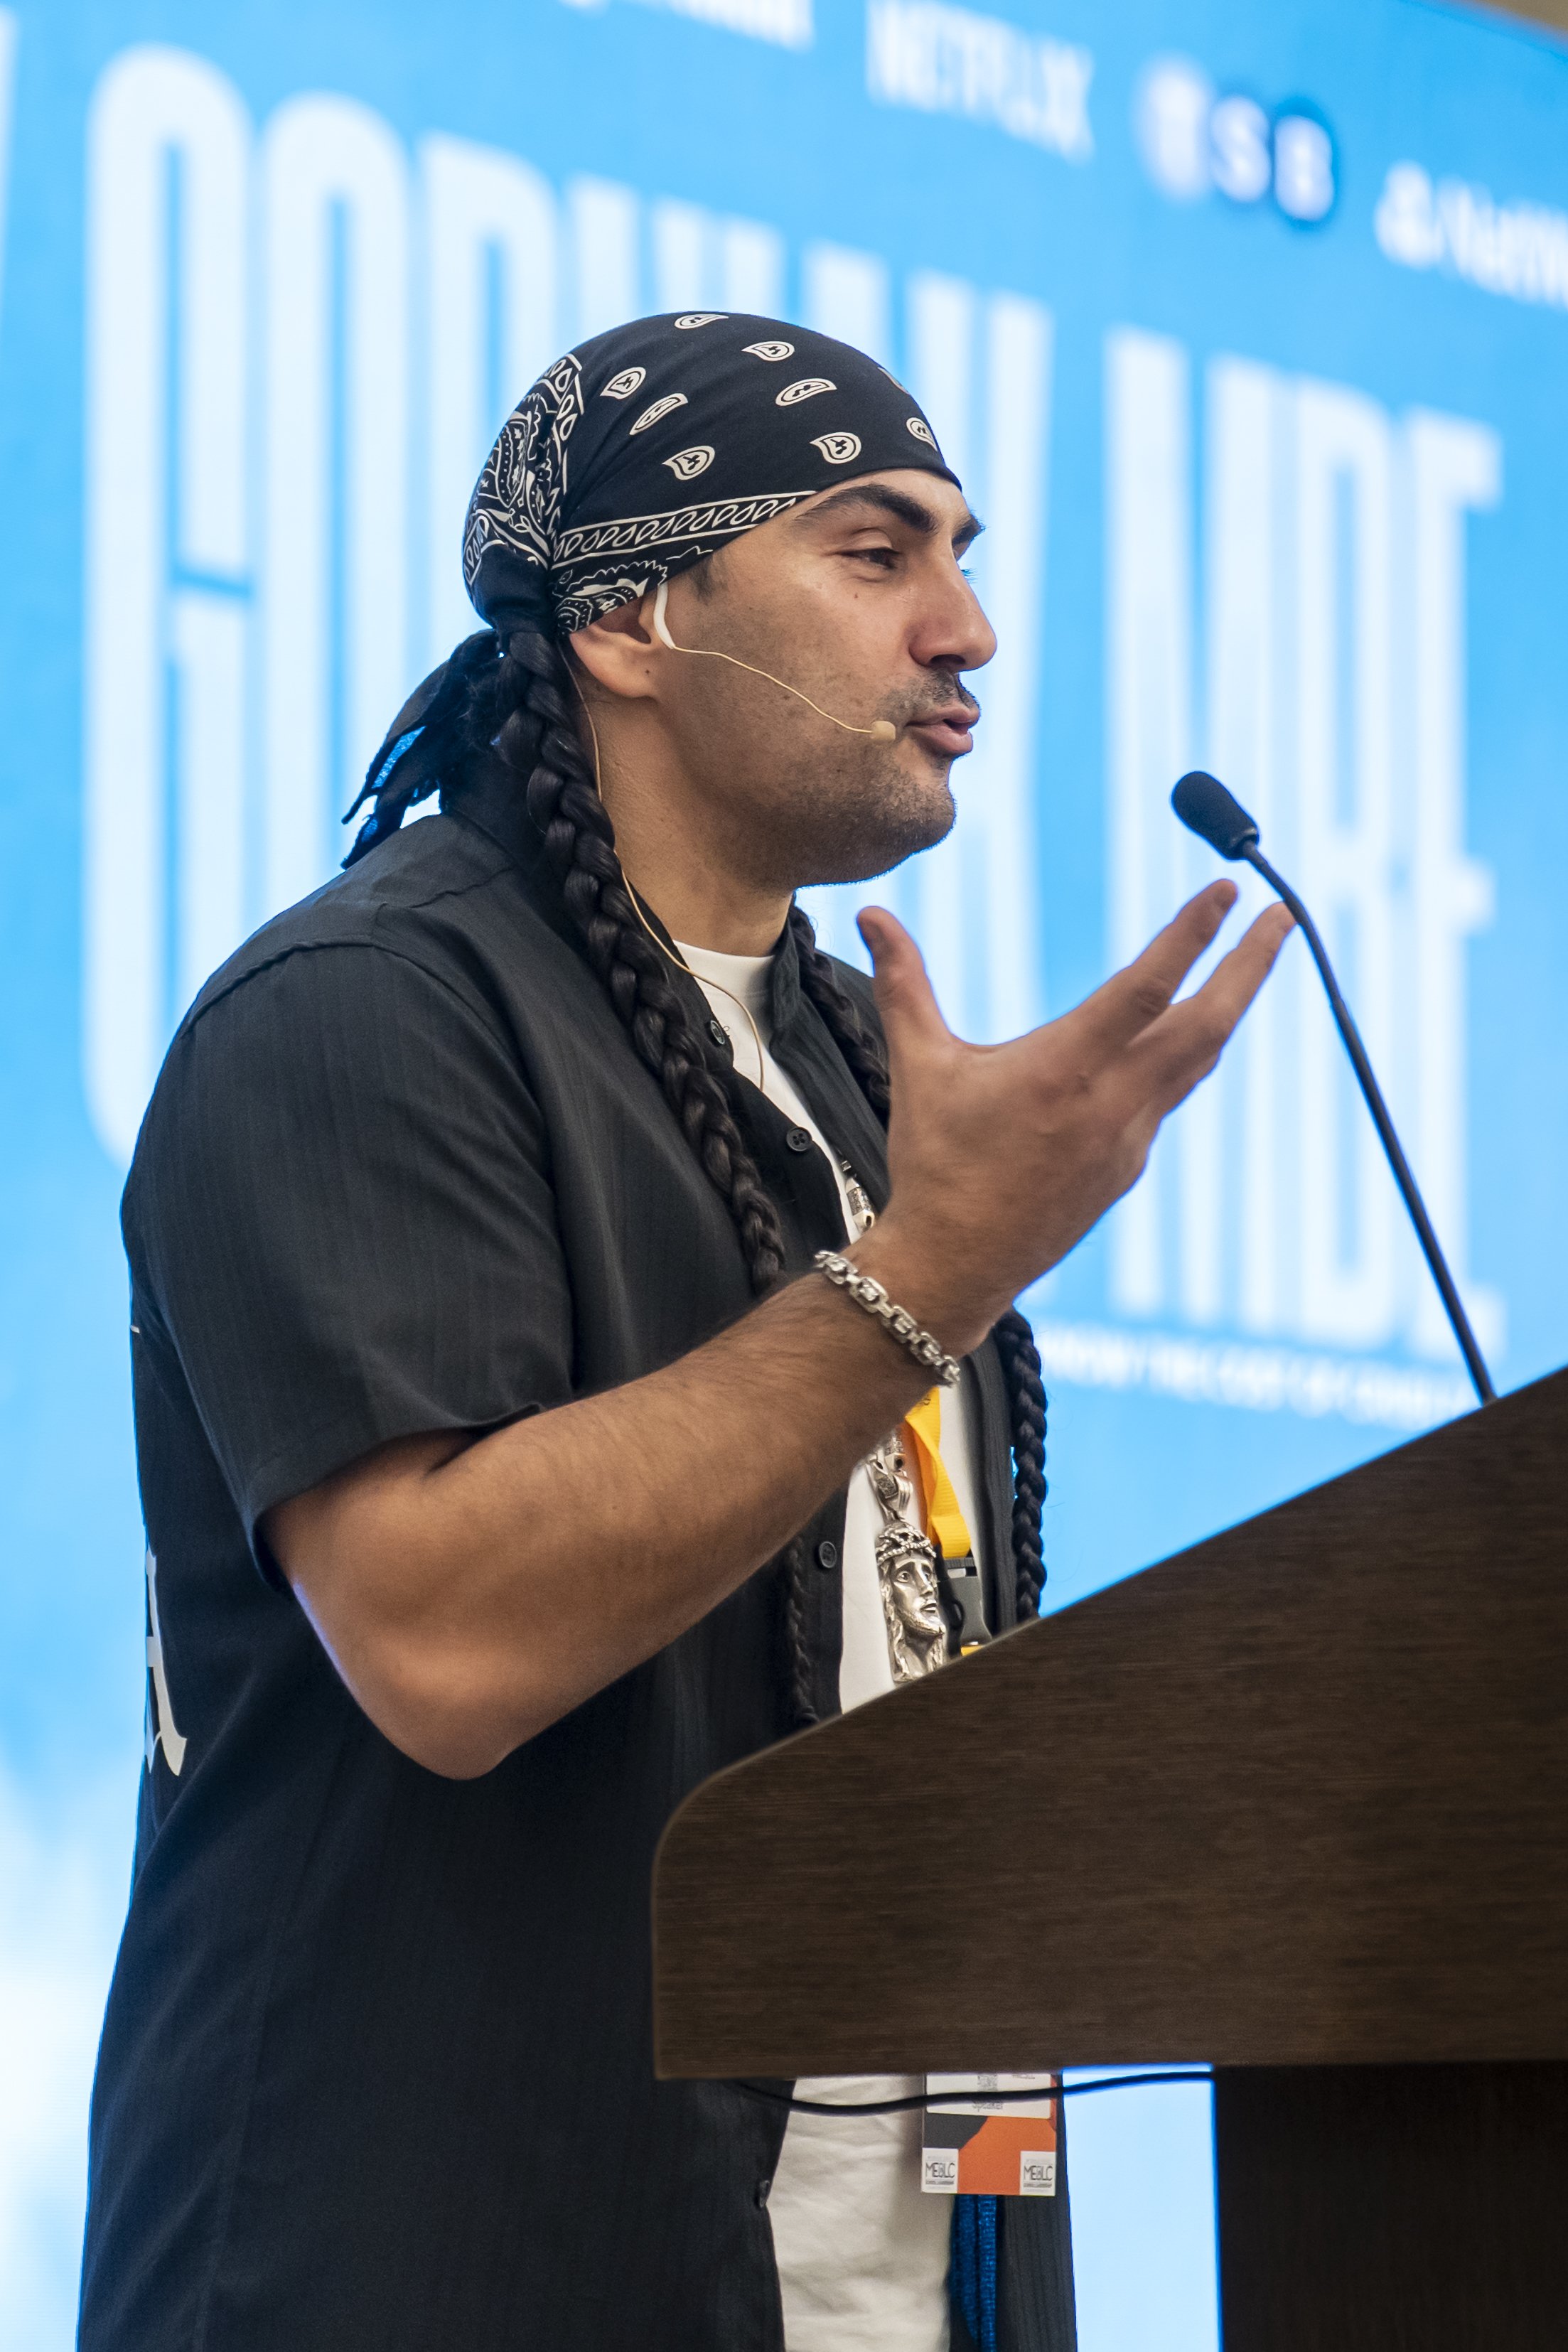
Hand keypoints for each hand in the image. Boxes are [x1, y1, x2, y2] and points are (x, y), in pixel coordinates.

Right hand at [852, 883, 1293, 1353]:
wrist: (957, 1265)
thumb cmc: (936, 1165)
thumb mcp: (920, 1066)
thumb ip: (903, 983)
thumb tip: (872, 914)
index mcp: (1063, 1070)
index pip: (1146, 989)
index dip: (1192, 936)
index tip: (1226, 891)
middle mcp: (1110, 1103)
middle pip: (1207, 1024)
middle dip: (1250, 965)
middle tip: (1285, 914)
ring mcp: (1129, 1139)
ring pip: (1198, 1060)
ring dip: (1230, 1005)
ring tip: (1252, 961)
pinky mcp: (1129, 1166)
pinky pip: (1168, 1097)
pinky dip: (1184, 1055)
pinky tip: (1181, 1035)